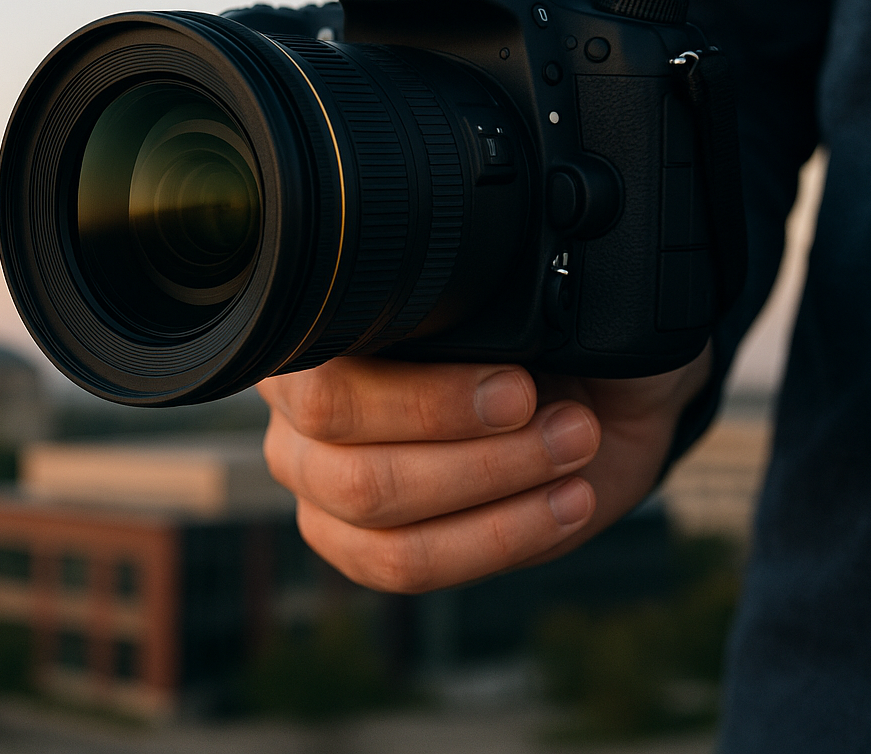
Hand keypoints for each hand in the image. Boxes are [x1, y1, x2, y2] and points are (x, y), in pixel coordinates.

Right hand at [258, 347, 710, 592]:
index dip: (425, 404)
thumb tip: (489, 353)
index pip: (326, 392)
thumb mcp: (511, 300)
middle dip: (479, 462)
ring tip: (575, 456)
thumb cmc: (528, 331)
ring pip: (386, 536)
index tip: (518, 389)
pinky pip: (416, 569)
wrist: (575, 378)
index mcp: (308, 345)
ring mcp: (321, 491)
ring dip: (500, 502)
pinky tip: (565, 502)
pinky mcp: (362, 548)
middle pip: (353, 479)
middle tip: (567, 427)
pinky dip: (502, 540)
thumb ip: (477, 321)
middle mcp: (295, 421)